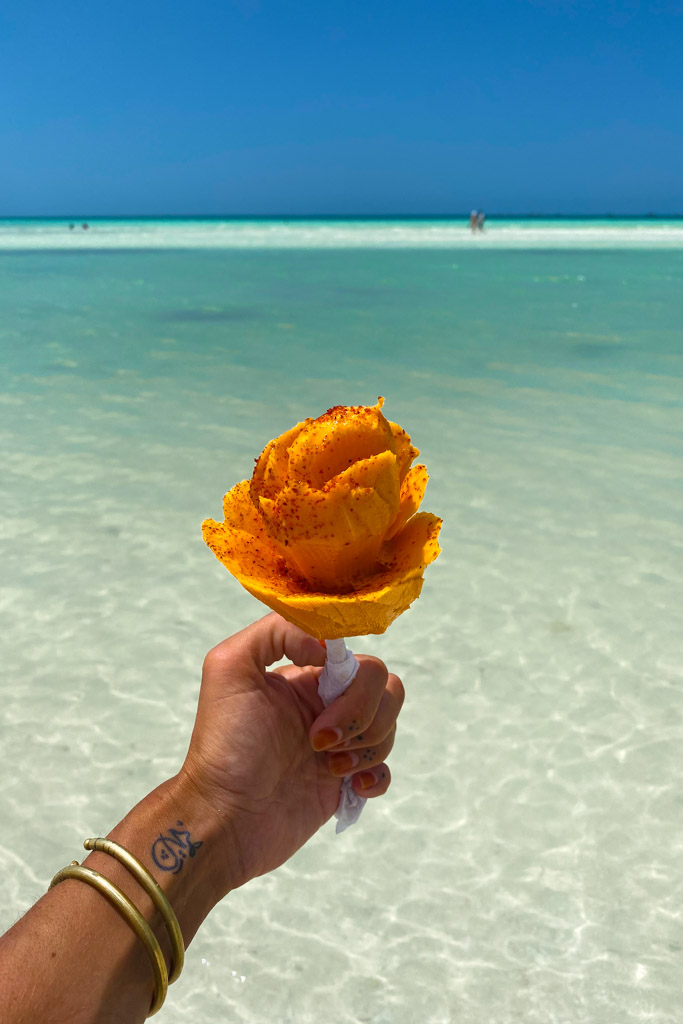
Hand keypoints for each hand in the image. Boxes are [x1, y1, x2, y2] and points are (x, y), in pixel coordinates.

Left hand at [180, 613, 403, 890]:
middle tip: (320, 742)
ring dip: (368, 747)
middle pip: (385, 690)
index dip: (354, 684)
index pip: (358, 660)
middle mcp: (326, 705)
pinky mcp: (344, 782)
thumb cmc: (225, 745)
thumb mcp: (230, 668)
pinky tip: (349, 786)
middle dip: (363, 717)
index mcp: (305, 676)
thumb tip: (328, 646)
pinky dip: (376, 776)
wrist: (227, 819)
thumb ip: (276, 632)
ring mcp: (338, 744)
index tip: (321, 705)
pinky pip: (385, 769)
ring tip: (329, 767)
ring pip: (388, 727)